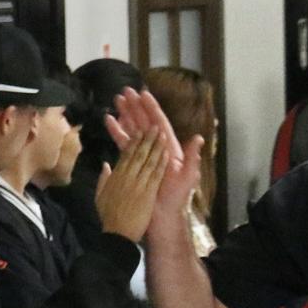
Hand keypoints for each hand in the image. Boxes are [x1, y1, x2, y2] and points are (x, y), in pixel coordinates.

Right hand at [95, 124, 169, 242]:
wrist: (118, 237)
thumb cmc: (109, 217)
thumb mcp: (101, 196)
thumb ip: (104, 179)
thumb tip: (105, 165)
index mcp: (117, 176)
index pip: (126, 152)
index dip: (133, 139)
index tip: (138, 128)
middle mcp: (127, 177)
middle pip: (137, 152)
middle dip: (144, 136)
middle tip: (151, 124)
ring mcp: (138, 184)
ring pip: (147, 160)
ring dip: (154, 146)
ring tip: (159, 133)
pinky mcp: (147, 193)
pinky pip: (155, 175)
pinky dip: (160, 163)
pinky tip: (165, 153)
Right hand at [105, 88, 204, 220]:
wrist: (162, 216)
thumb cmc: (176, 198)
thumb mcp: (187, 177)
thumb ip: (192, 158)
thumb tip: (198, 137)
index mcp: (170, 149)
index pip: (160, 123)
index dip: (152, 108)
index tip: (144, 93)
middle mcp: (157, 148)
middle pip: (145, 122)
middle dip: (135, 107)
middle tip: (125, 91)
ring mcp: (144, 154)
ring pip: (133, 130)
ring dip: (125, 115)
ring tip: (116, 101)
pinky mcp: (133, 162)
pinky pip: (124, 144)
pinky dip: (117, 132)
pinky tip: (109, 121)